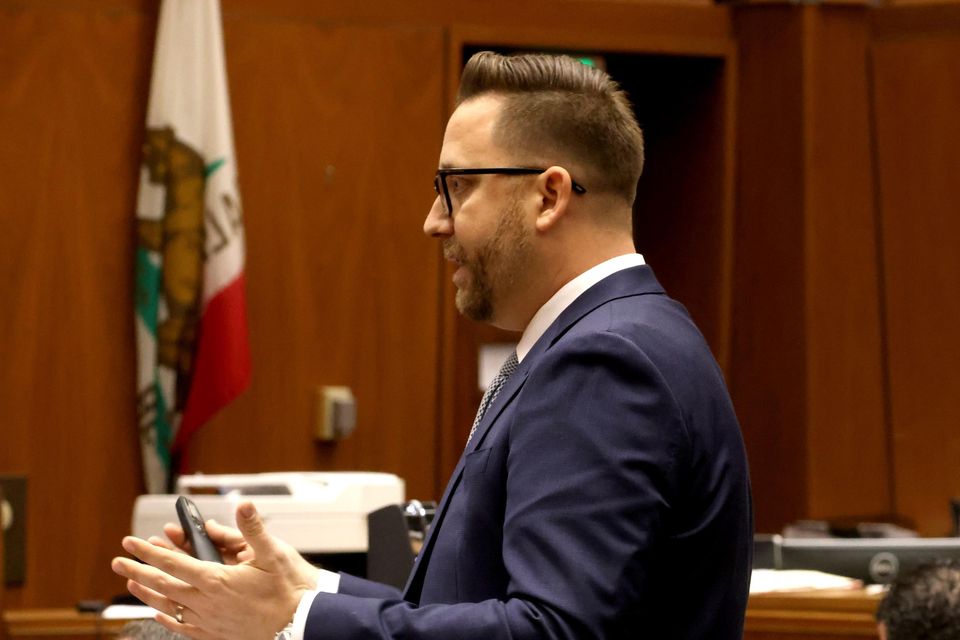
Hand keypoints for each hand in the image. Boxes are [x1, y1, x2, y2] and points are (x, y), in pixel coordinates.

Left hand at [112, 502, 320, 639]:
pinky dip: (167, 618)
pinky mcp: (215, 634)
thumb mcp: (274, 554)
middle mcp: (207, 602)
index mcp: (217, 580)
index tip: (132, 542)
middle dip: (138, 570)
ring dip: (147, 593)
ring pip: (169, 606)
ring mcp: (209, 620)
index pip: (173, 563)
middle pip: (163, 584)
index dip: (149, 552)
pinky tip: (159, 613)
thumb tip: (243, 505)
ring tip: (131, 583)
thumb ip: (253, 529)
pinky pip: (182, 626)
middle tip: (119, 560)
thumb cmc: (287, 592)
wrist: (297, 626)